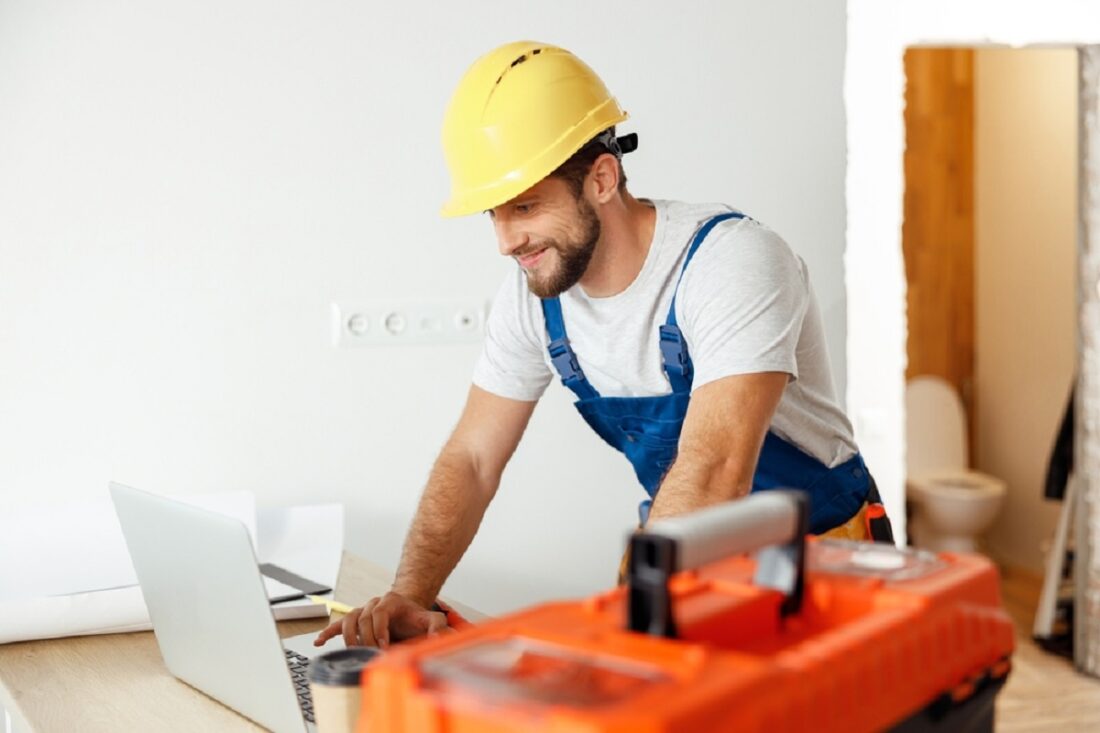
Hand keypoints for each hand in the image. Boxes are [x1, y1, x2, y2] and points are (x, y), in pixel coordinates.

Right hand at [313, 591, 450, 648]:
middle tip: (373, 654)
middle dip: (367, 637)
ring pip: (348, 620)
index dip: (379, 630)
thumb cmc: (417, 619)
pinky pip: (338, 625)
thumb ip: (437, 626)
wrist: (407, 616)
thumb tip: (436, 638)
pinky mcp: (355, 623)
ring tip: (354, 652)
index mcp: (390, 600)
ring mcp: (362, 612)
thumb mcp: (432, 619)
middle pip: (362, 617)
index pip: (379, 612)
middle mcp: (373, 604)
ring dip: (349, 637)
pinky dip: (328, 633)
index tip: (384, 647)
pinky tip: (319, 642)